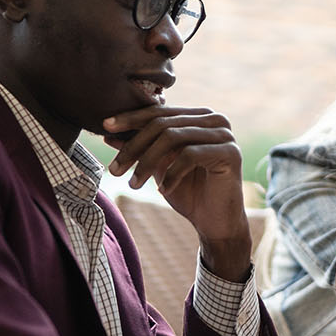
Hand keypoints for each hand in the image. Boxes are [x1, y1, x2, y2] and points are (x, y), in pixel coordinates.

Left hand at [103, 106, 250, 279]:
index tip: (105, 127)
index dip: (131, 118)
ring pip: (174, 137)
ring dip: (147, 162)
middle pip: (163, 124)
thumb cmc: (188, 192)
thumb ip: (139, 147)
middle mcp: (214, 119)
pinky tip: (163, 190)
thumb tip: (108, 132)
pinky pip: (190, 155)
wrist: (215, 223)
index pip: (159, 111)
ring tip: (133, 184)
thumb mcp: (157, 167)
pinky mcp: (231, 153)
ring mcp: (224, 135)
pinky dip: (171, 173)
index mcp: (198, 116)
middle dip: (134, 146)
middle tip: (114, 169)